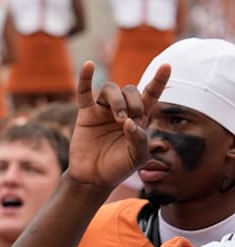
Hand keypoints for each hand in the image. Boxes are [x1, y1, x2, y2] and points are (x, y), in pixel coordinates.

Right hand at [67, 61, 169, 189]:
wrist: (93, 178)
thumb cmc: (118, 168)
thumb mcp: (137, 157)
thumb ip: (139, 139)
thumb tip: (128, 122)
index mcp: (138, 118)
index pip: (150, 94)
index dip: (159, 80)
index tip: (166, 66)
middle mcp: (121, 110)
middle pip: (130, 90)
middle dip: (133, 103)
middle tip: (128, 122)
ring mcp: (102, 111)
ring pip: (111, 90)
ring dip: (117, 101)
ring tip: (117, 118)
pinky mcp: (85, 114)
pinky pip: (84, 92)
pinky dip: (85, 78)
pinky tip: (88, 65)